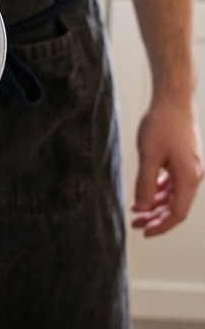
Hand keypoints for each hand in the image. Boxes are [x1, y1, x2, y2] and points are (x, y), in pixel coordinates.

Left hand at [132, 91, 203, 235]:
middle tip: (135, 222)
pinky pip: (173, 181)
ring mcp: (190, 166)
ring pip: (174, 193)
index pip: (177, 213)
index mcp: (189, 177)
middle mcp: (193, 174)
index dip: (161, 226)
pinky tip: (146, 191)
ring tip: (137, 209)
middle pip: (176, 205)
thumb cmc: (163, 122)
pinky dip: (160, 188)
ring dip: (156, 203)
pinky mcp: (184, 158)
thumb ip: (145, 184)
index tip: (144, 232)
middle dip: (156, 216)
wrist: (173, 97)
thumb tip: (142, 208)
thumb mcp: (149, 156)